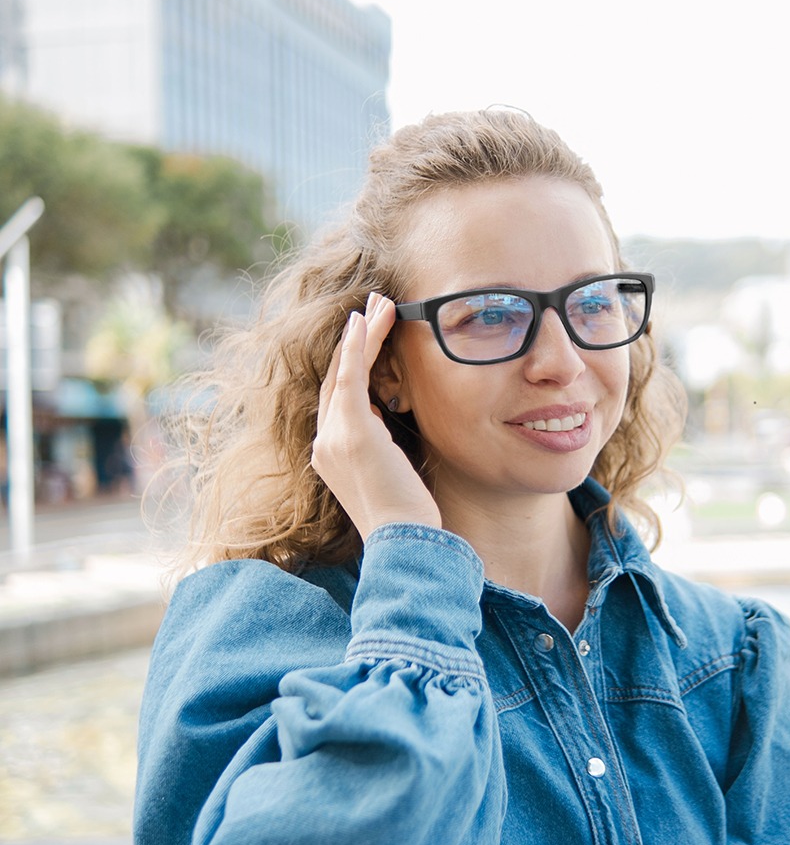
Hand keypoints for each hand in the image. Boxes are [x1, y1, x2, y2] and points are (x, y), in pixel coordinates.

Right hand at [312, 293, 441, 540]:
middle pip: (337, 379)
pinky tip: (367, 320)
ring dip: (363, 334)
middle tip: (372, 306)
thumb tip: (392, 427)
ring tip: (381, 302)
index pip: (341, 400)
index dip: (352, 366)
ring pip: (345, 372)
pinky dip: (358, 346)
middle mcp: (325, 444)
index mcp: (332, 457)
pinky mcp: (352, 432)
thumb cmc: (408, 519)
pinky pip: (350, 378)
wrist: (403, 542)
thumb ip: (385, 450)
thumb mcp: (393, 477)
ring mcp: (334, 438)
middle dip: (354, 341)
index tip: (370, 339)